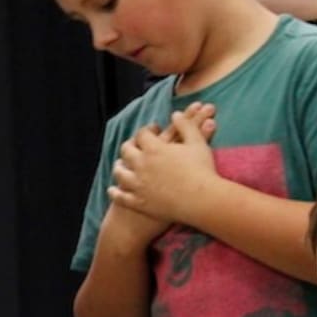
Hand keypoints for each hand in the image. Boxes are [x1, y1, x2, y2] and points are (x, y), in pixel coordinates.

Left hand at [109, 103, 218, 224]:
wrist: (203, 201)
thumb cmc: (203, 171)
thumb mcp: (197, 143)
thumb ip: (186, 125)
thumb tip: (176, 113)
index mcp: (154, 149)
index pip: (142, 134)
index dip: (146, 131)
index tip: (151, 131)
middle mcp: (141, 165)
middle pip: (126, 151)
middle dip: (129, 147)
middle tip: (133, 147)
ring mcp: (137, 185)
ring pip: (119, 173)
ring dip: (119, 167)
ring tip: (121, 166)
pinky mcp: (138, 203)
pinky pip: (120, 196)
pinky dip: (114, 192)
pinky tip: (113, 190)